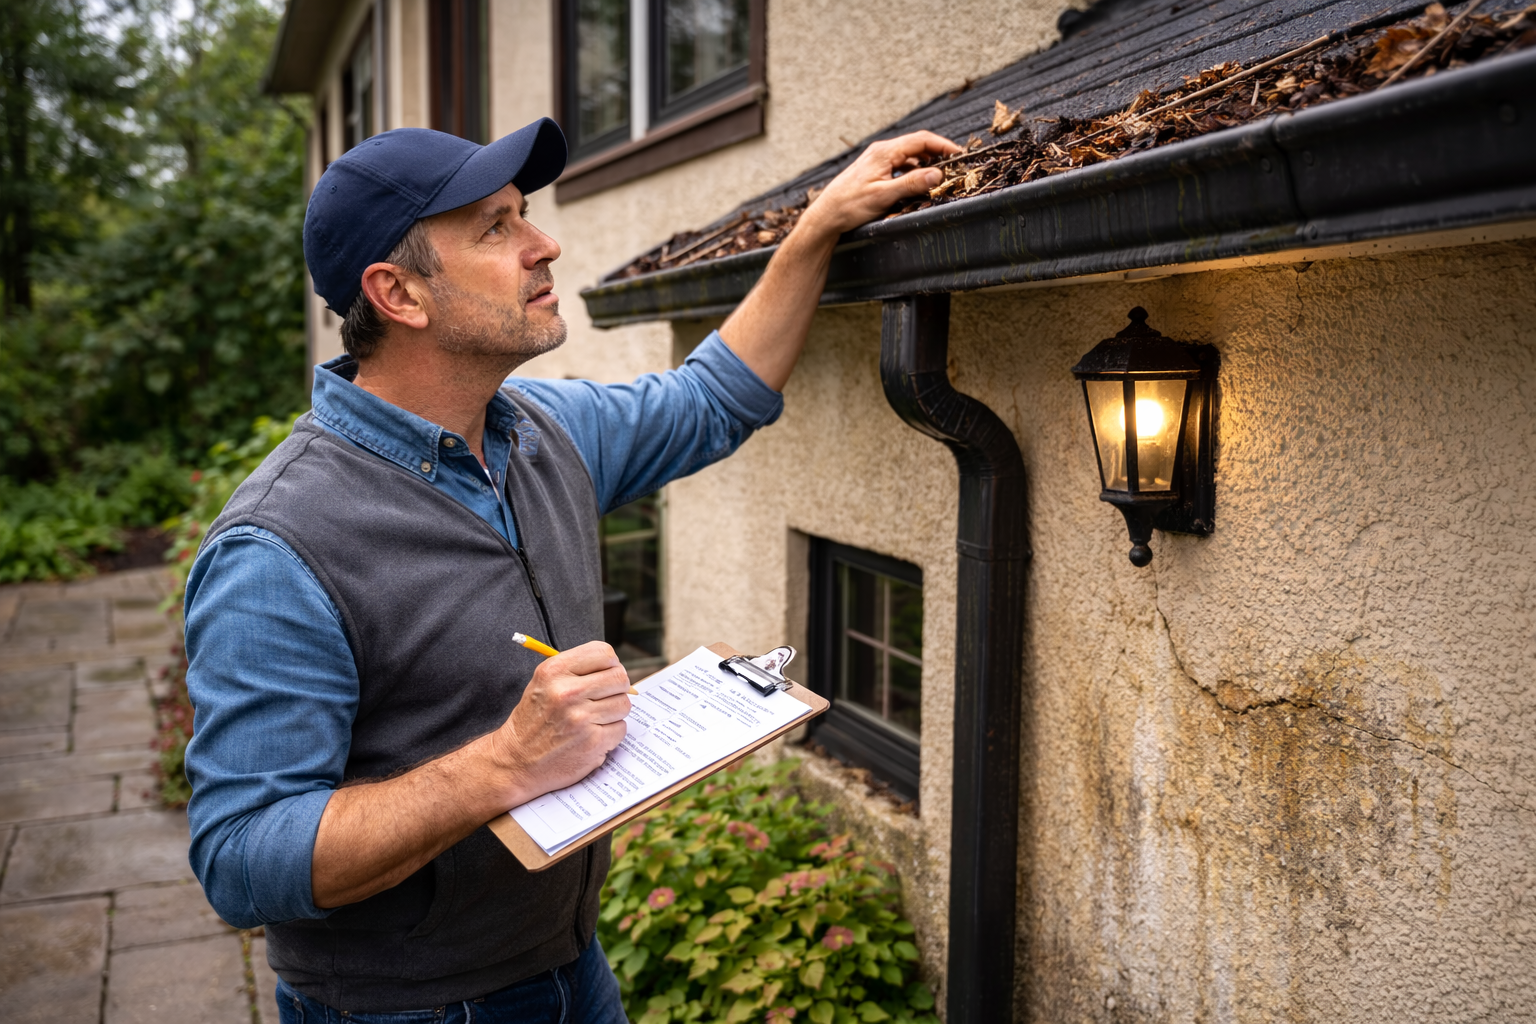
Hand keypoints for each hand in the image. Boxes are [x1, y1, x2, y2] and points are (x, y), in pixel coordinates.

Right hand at [490, 641, 631, 800]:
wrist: (516, 760)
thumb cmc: (533, 720)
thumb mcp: (543, 682)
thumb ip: (576, 670)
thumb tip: (615, 668)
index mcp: (554, 671)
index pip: (604, 653)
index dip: (610, 664)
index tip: (605, 674)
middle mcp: (567, 692)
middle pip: (619, 678)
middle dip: (617, 688)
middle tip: (603, 698)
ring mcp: (581, 718)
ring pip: (624, 704)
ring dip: (614, 712)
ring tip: (594, 718)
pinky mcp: (592, 742)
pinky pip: (621, 728)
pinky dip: (611, 733)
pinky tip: (592, 735)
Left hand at [797, 131, 961, 240]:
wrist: (826, 215)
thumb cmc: (849, 205)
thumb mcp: (884, 195)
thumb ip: (912, 183)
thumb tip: (937, 174)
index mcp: (885, 152)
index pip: (922, 140)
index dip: (943, 145)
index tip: (959, 155)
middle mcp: (881, 152)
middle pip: (917, 145)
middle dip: (938, 153)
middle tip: (954, 166)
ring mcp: (877, 160)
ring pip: (909, 156)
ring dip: (926, 164)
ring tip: (940, 176)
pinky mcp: (875, 171)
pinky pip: (900, 166)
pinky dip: (913, 171)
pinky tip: (918, 183)